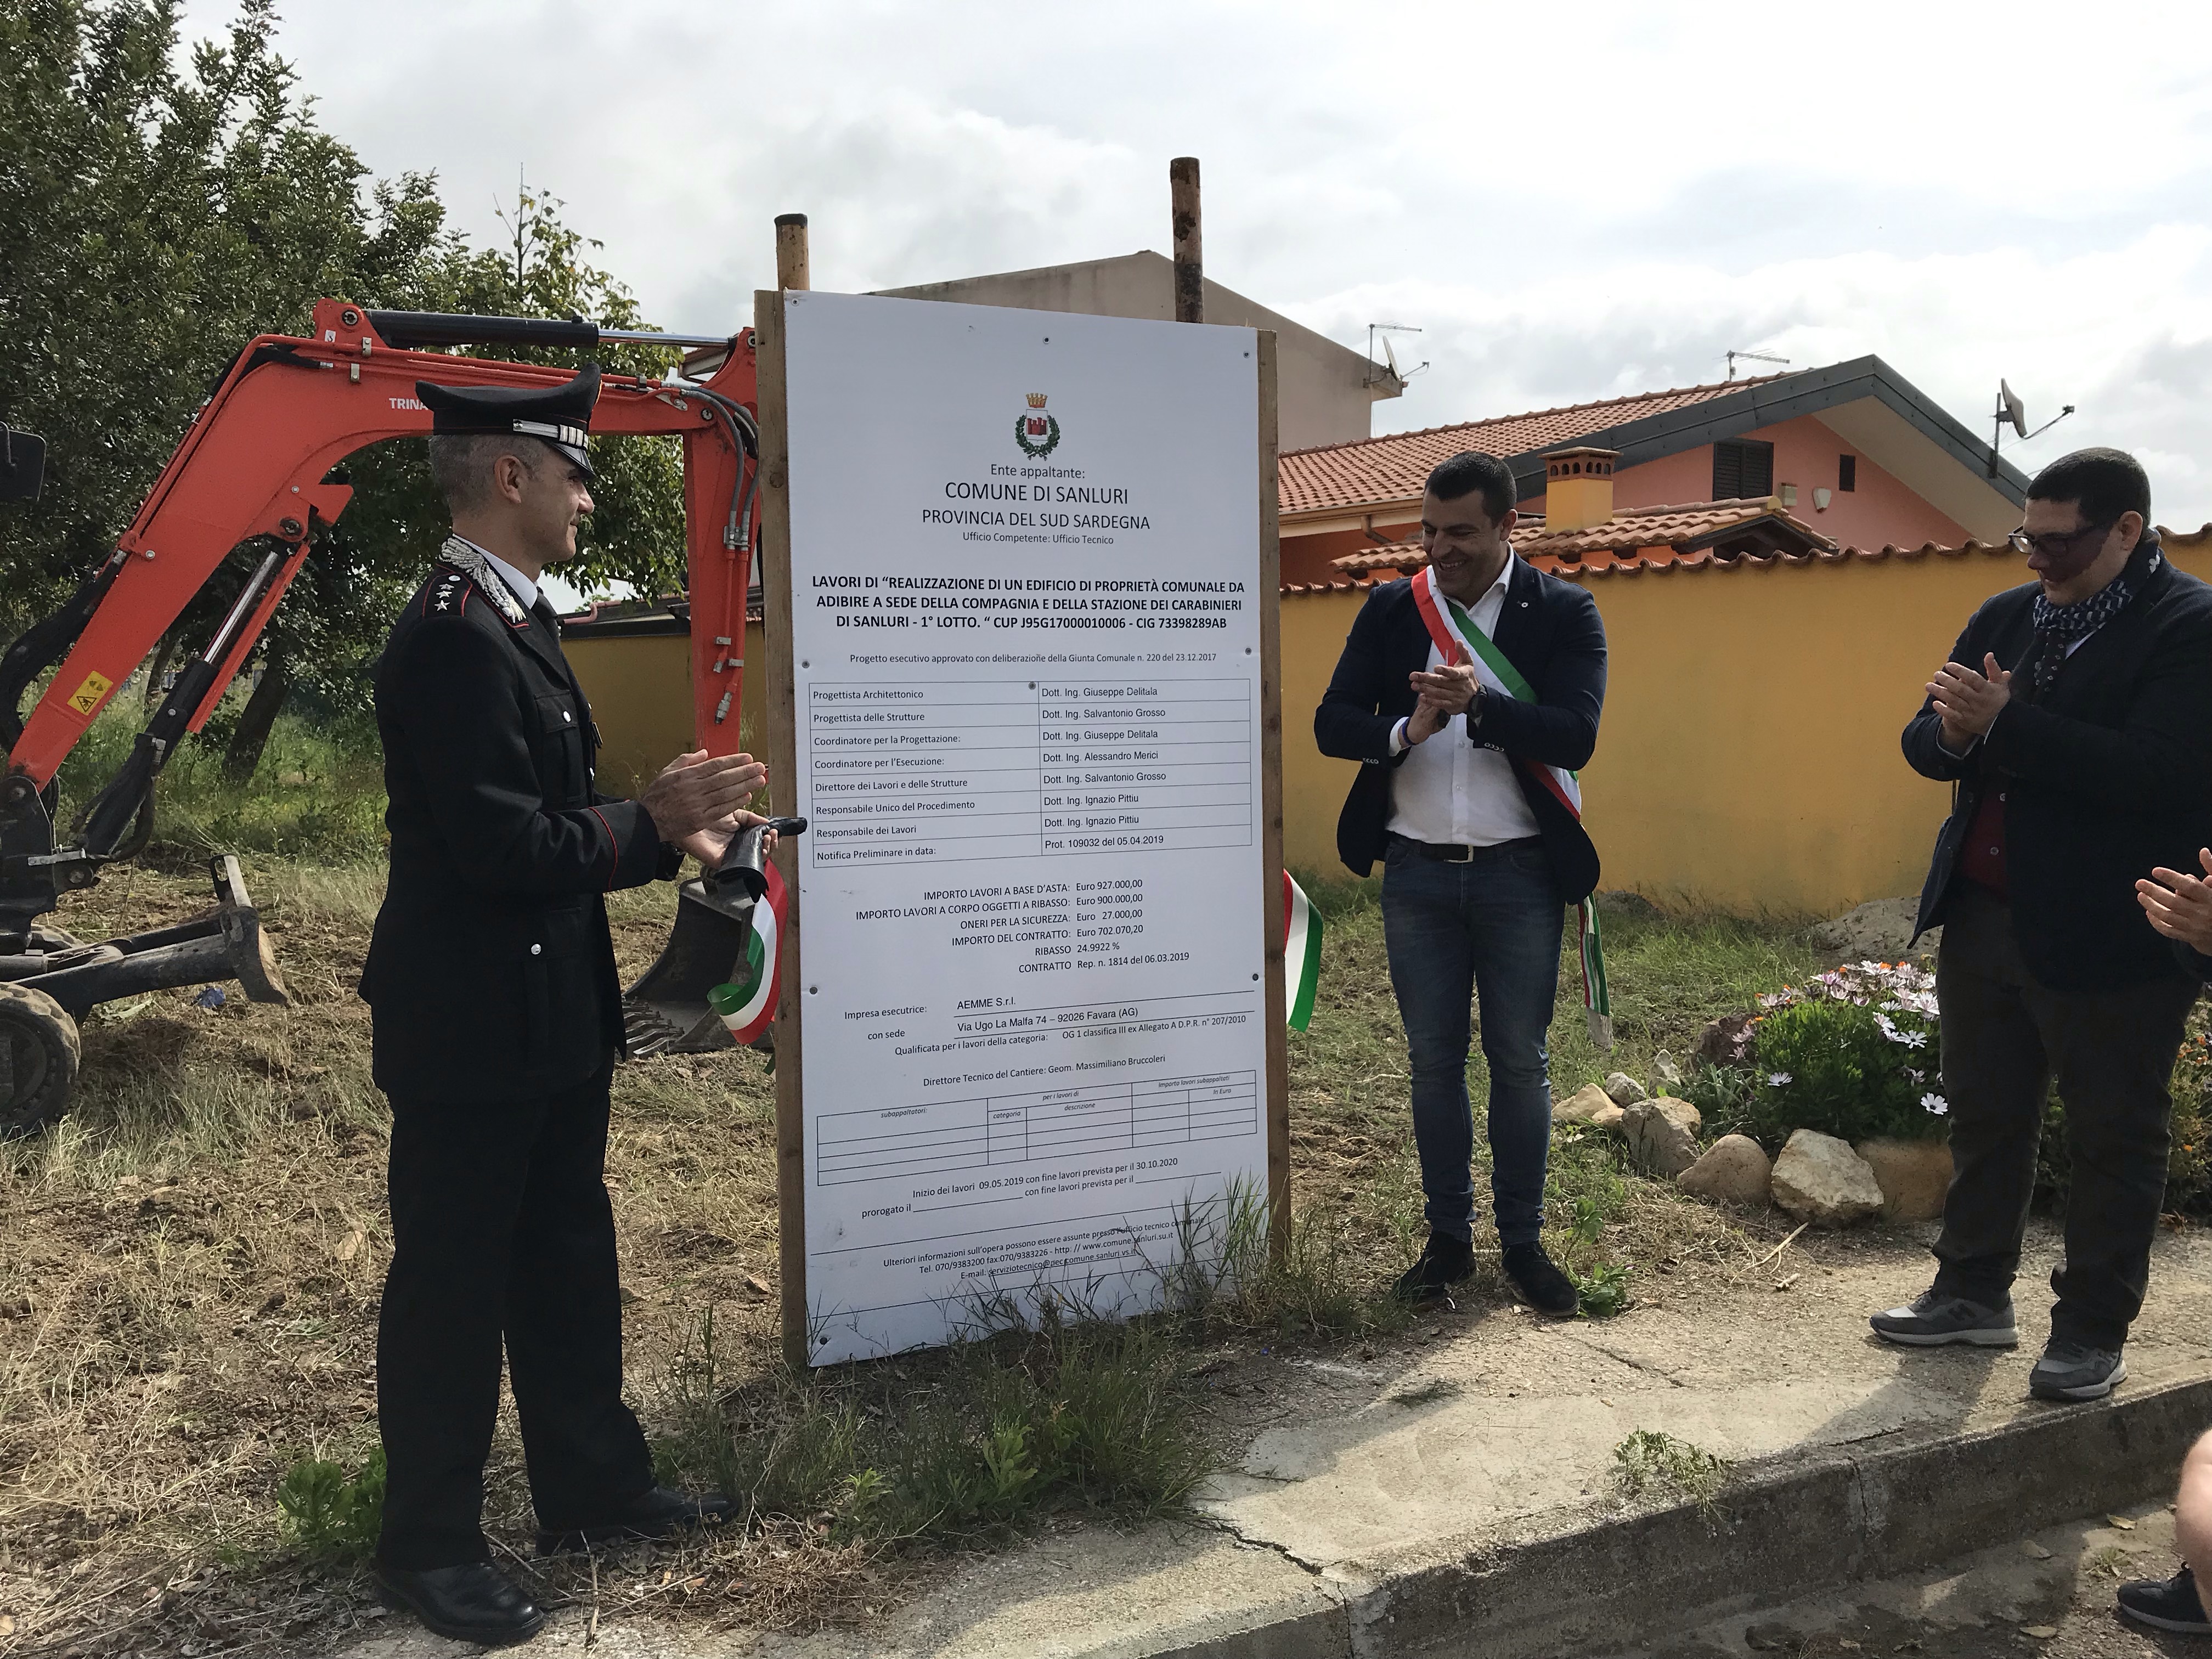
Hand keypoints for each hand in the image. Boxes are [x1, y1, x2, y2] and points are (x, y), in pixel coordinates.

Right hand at [640, 749, 766, 839]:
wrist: (648, 821)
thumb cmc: (657, 796)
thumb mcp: (667, 772)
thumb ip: (686, 760)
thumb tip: (704, 753)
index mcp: (686, 776)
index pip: (715, 765)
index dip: (733, 761)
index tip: (748, 758)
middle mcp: (694, 789)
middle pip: (724, 778)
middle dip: (744, 772)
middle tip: (761, 767)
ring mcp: (698, 805)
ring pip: (725, 793)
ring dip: (745, 786)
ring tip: (760, 780)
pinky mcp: (700, 820)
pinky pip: (722, 809)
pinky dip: (735, 803)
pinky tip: (747, 796)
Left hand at [679, 809, 776, 869]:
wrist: (687, 816)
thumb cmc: (705, 813)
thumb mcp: (734, 812)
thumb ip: (751, 818)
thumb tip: (767, 823)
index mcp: (741, 834)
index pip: (760, 840)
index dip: (770, 837)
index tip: (774, 830)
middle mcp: (737, 846)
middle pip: (761, 852)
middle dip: (772, 844)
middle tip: (772, 835)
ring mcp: (731, 855)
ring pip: (754, 861)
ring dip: (766, 851)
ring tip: (768, 840)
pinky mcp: (723, 862)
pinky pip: (740, 867)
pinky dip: (753, 861)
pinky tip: (759, 850)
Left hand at [1404, 656, 1476, 745]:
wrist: (1475, 698)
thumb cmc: (1468, 678)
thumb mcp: (1468, 664)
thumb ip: (1463, 652)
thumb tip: (1458, 641)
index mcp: (1463, 674)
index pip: (1454, 673)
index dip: (1445, 671)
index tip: (1435, 668)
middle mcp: (1459, 686)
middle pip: (1441, 682)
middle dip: (1426, 679)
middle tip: (1413, 676)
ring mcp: (1455, 697)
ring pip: (1438, 693)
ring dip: (1425, 689)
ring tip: (1414, 685)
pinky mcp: (1451, 705)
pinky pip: (1440, 703)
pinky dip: (1430, 700)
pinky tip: (1421, 697)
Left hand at [1928, 653, 2010, 746]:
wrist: (1997, 723)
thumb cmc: (1995, 698)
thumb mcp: (1999, 684)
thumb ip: (1994, 669)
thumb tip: (1989, 654)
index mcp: (1989, 690)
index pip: (1974, 679)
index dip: (1961, 671)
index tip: (1949, 665)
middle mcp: (1980, 701)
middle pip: (1961, 690)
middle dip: (1947, 681)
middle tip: (1936, 674)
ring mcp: (1972, 712)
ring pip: (1954, 701)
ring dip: (1940, 693)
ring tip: (1928, 685)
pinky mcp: (1965, 721)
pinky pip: (1952, 716)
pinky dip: (1943, 710)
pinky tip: (1935, 703)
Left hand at [2138, 848, 2211, 953]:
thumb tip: (2203, 851)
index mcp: (2211, 899)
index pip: (2190, 887)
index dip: (2172, 878)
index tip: (2155, 870)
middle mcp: (2203, 913)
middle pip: (2174, 902)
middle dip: (2154, 892)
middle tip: (2139, 883)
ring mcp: (2196, 927)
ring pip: (2168, 917)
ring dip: (2151, 906)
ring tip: (2141, 895)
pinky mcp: (2191, 938)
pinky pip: (2169, 931)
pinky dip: (2157, 922)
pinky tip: (2149, 912)